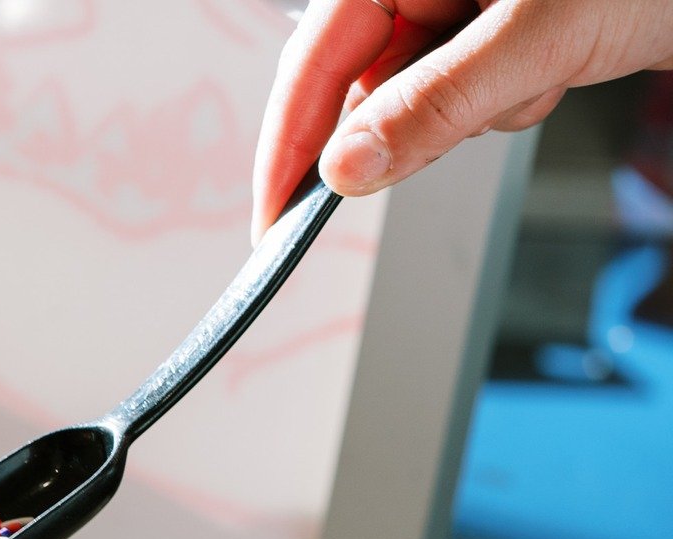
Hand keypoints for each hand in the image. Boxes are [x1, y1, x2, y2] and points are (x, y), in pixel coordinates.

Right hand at [253, 0, 672, 236]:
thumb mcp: (540, 33)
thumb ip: (435, 103)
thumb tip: (347, 168)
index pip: (314, 59)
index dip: (288, 143)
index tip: (273, 220)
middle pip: (366, 84)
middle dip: (417, 121)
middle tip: (476, 117)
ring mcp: (467, 5)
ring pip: (424, 98)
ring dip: (484, 110)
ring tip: (548, 71)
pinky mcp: (506, 30)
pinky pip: (475, 94)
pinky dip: (514, 101)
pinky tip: (562, 69)